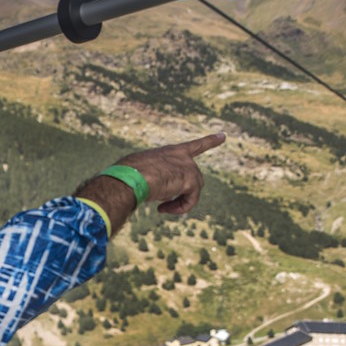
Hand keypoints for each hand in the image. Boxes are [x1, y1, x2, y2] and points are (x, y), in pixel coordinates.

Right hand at [75, 132, 224, 232]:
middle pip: (193, 179)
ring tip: (161, 208)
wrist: (129, 177)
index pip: (193, 146)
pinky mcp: (190, 178)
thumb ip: (143, 178)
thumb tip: (122, 192)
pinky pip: (192, 199)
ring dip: (179, 203)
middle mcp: (181, 156)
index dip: (209, 141)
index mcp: (168, 152)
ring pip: (193, 190)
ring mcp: (187, 166)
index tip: (223, 136)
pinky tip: (164, 209)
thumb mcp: (135, 173)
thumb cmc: (125, 176)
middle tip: (163, 207)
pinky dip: (180, 207)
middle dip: (183, 195)